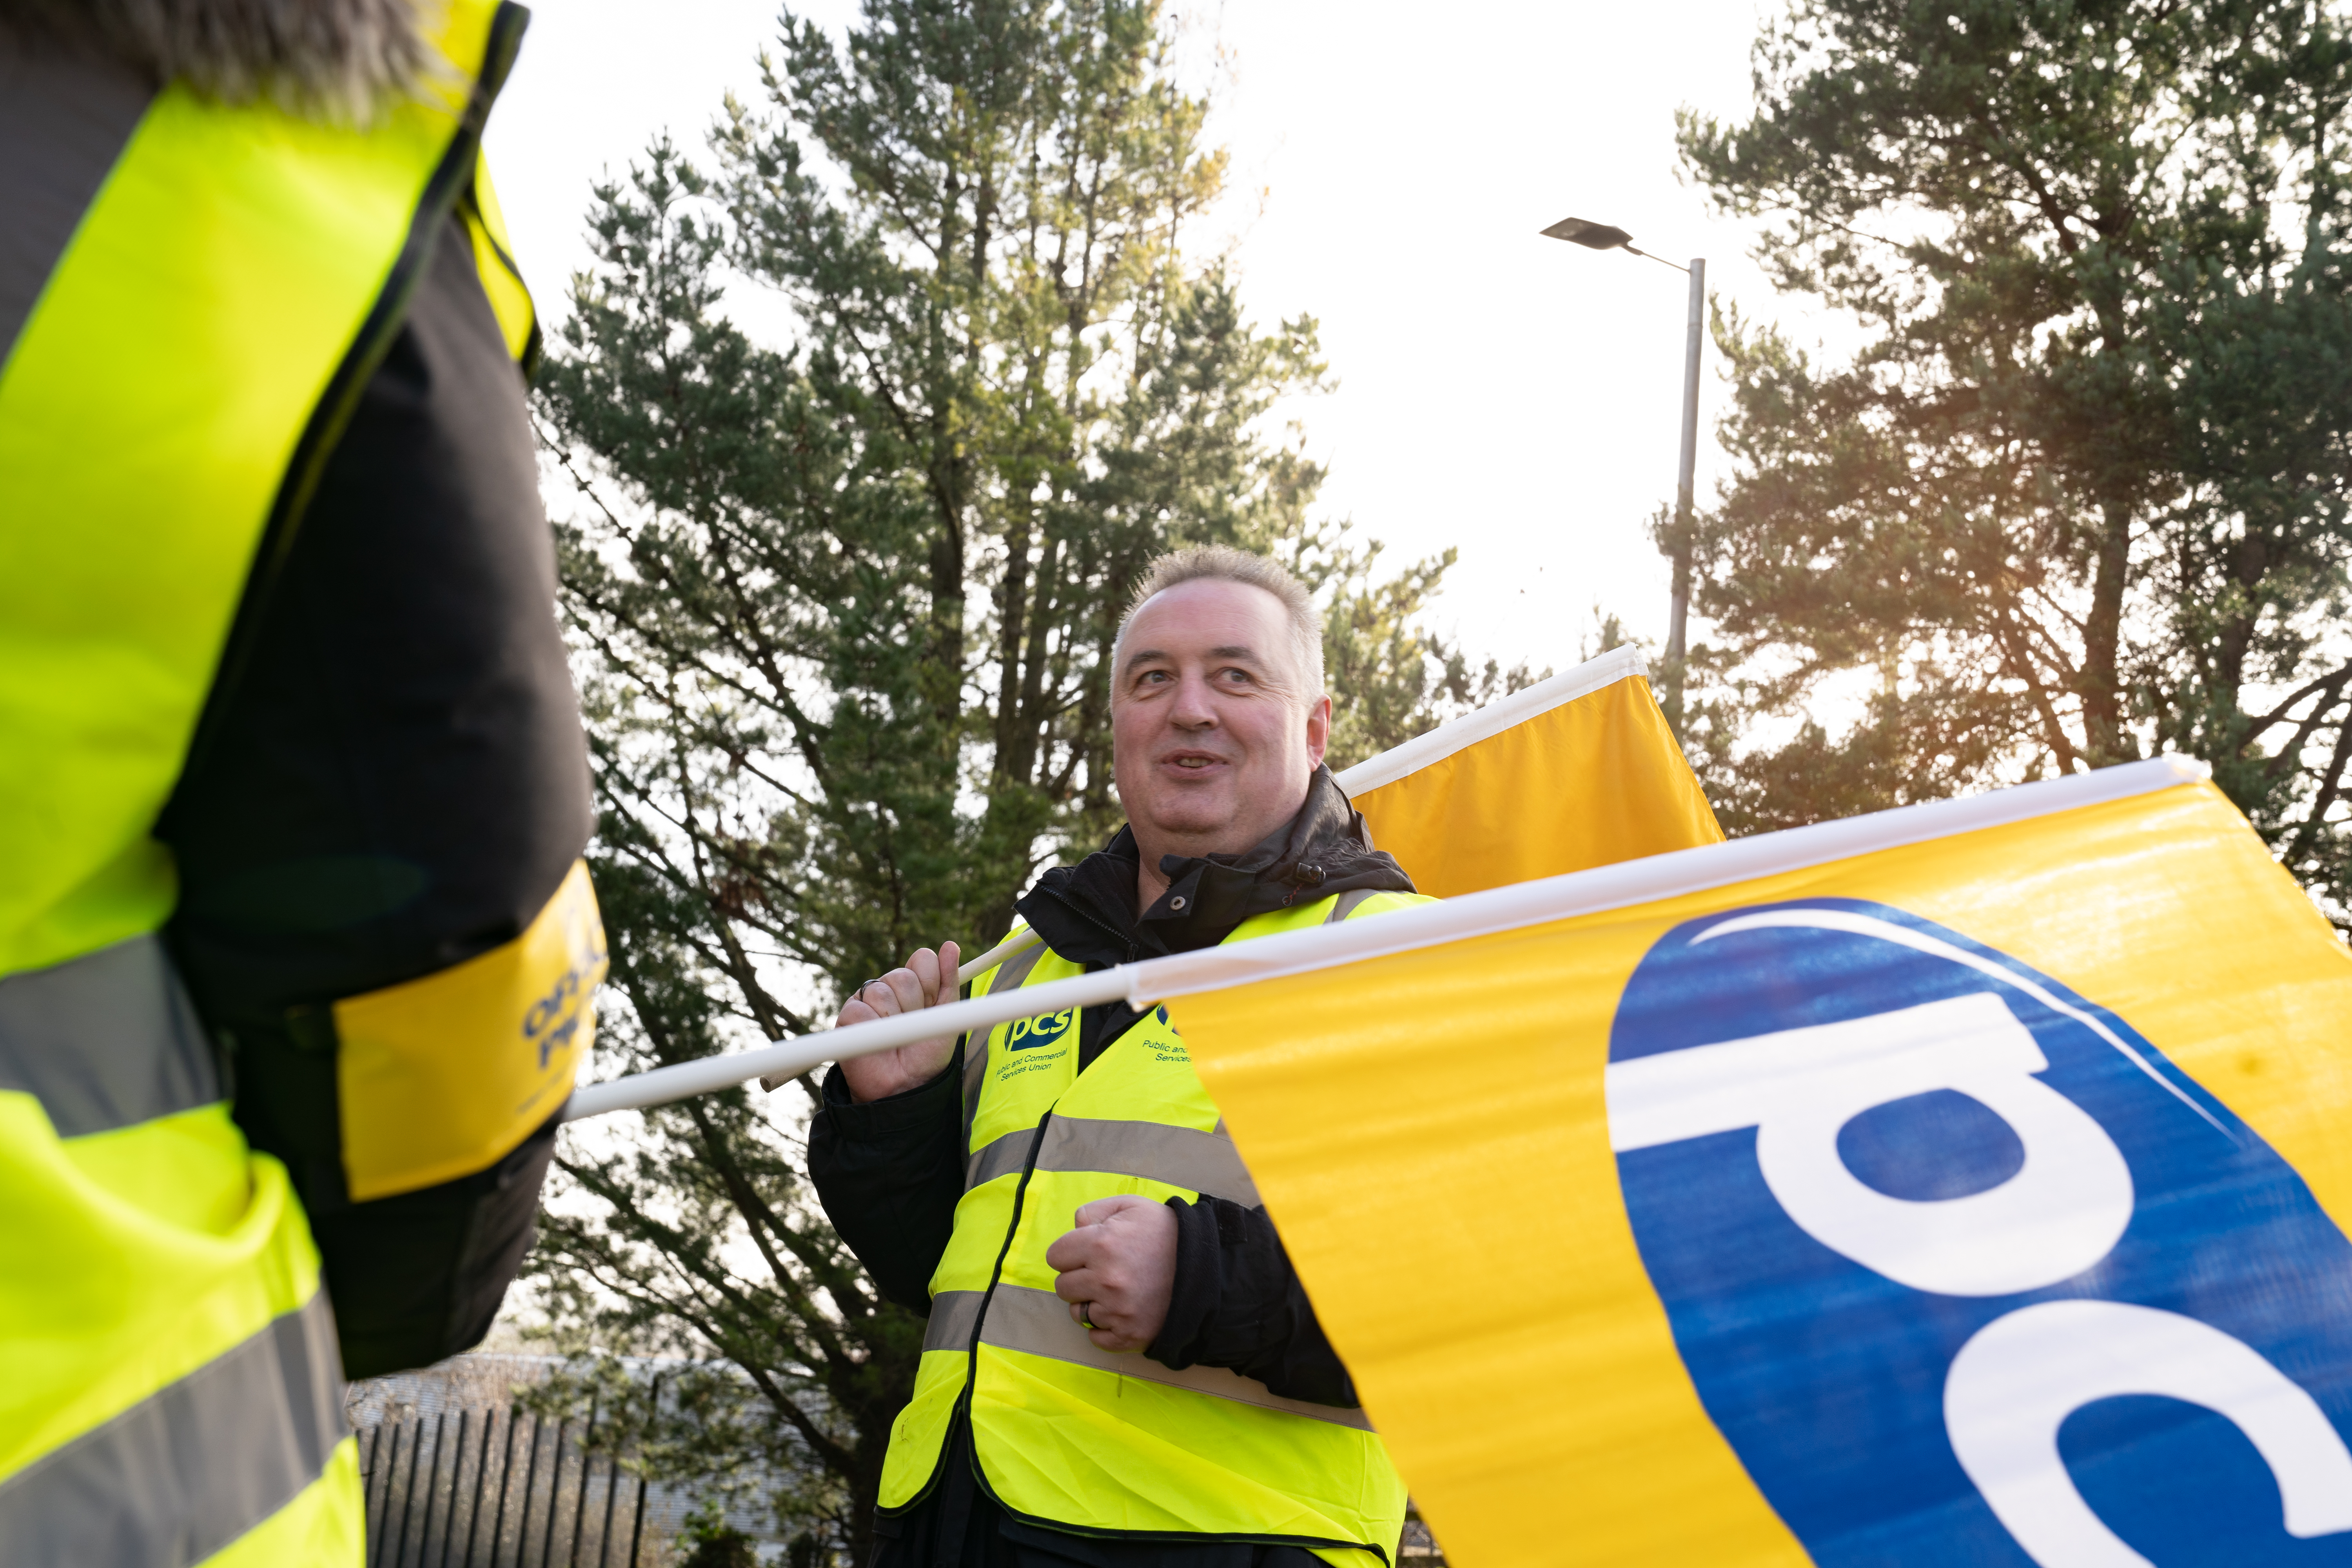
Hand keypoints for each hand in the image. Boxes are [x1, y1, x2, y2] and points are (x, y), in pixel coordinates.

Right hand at [834, 942, 960, 1103]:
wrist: (905, 1084)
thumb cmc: (926, 1052)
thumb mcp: (946, 1016)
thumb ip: (949, 980)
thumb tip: (950, 945)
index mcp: (914, 983)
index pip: (923, 959)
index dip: (931, 981)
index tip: (933, 1004)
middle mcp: (889, 987)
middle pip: (903, 976)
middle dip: (915, 1004)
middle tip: (914, 1026)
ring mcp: (867, 1000)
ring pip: (881, 991)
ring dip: (894, 1019)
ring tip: (895, 1038)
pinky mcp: (848, 1016)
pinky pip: (861, 1009)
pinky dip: (873, 1029)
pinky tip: (877, 1041)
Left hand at [1044, 1194, 1176, 1352]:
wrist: (1207, 1269)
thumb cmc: (1166, 1234)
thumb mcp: (1131, 1206)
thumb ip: (1094, 1211)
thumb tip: (1074, 1228)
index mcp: (1101, 1245)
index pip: (1055, 1257)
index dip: (1070, 1252)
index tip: (1087, 1252)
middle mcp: (1105, 1280)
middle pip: (1062, 1286)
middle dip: (1078, 1278)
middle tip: (1103, 1272)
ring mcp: (1117, 1312)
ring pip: (1077, 1314)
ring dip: (1090, 1304)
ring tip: (1113, 1293)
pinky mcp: (1128, 1336)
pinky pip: (1096, 1338)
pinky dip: (1105, 1328)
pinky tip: (1122, 1312)